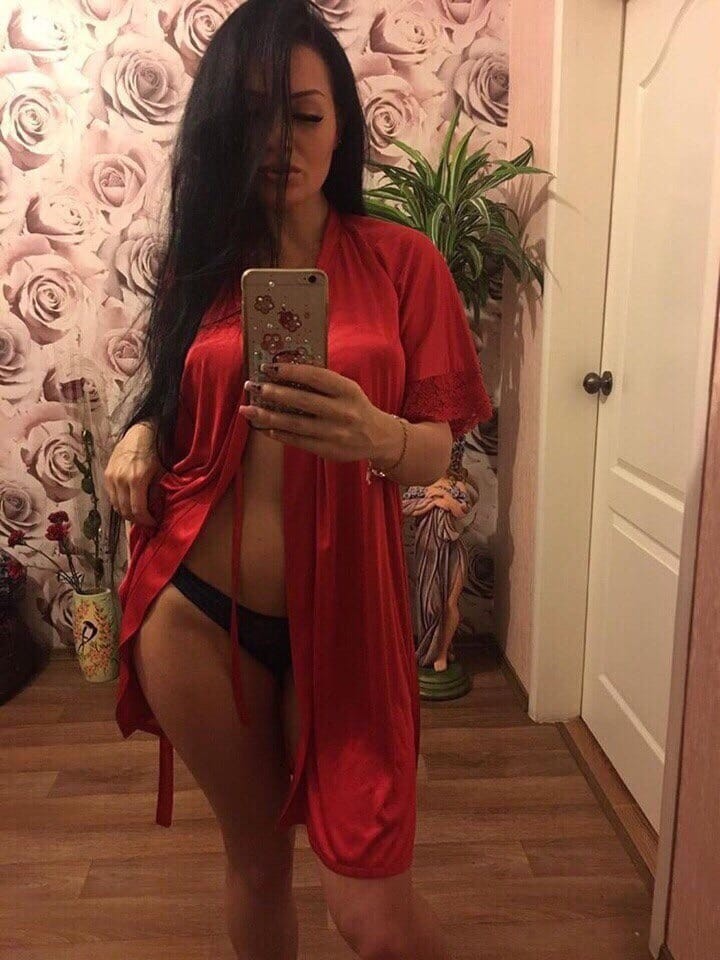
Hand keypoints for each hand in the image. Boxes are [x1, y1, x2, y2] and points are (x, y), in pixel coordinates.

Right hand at [103, 421, 164, 526]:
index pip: (137, 510)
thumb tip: (155, 511)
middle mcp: (121, 480)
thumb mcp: (160, 473)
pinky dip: (119, 504)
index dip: (145, 521)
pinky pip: (111, 497)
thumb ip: (156, 493)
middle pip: (125, 511)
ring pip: (115, 505)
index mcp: (136, 480)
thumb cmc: (153, 453)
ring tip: (138, 514)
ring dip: (126, 513)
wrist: (138, 434)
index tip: (153, 523)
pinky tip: (128, 503)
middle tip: (146, 522)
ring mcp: (111, 477)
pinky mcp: (106, 475)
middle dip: (136, 520)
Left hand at [238, 363, 392, 463]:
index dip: (290, 371)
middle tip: (252, 386)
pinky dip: (279, 434)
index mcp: (347, 390)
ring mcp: (335, 433)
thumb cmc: (355, 407)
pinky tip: (264, 427)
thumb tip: (284, 372)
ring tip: (248, 409)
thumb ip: (323, 382)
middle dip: (273, 392)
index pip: (316, 377)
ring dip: (268, 415)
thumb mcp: (347, 389)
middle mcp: (342, 411)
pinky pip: (298, 441)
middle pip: (301, 401)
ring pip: (295, 423)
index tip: (267, 367)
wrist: (378, 437)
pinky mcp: (328, 450)